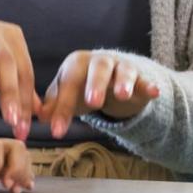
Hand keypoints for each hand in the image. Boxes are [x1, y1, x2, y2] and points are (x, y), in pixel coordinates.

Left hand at [0, 134, 34, 192]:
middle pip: (17, 147)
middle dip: (17, 168)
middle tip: (7, 186)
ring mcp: (0, 152)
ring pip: (23, 154)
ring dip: (23, 173)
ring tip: (14, 190)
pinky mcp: (4, 162)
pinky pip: (23, 164)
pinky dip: (25, 176)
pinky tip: (21, 187)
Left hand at [37, 50, 160, 139]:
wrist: (110, 76)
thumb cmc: (82, 86)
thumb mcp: (66, 95)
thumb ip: (53, 105)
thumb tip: (38, 117)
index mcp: (75, 64)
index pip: (68, 85)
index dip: (62, 108)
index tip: (57, 131)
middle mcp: (98, 61)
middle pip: (97, 69)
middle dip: (95, 85)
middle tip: (92, 102)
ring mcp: (121, 67)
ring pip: (123, 71)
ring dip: (123, 82)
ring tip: (122, 95)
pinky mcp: (140, 77)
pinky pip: (145, 80)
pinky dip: (149, 85)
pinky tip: (154, 92)